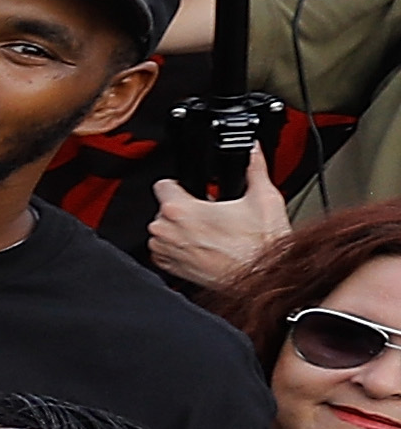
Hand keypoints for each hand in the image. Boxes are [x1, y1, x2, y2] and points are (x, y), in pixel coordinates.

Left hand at [151, 174, 282, 293]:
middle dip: (185, 208)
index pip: (162, 184)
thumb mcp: (264, 198)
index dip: (180, 184)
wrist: (266, 278)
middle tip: (211, 213)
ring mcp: (165, 252)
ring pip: (163, 230)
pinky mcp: (170, 269)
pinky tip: (204, 246)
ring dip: (181, 228)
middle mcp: (165, 232)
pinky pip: (165, 250)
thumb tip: (253, 150)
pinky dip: (180, 246)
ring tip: (210, 231)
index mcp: (179, 210)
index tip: (192, 188)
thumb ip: (254, 167)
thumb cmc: (262, 246)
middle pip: (164, 208)